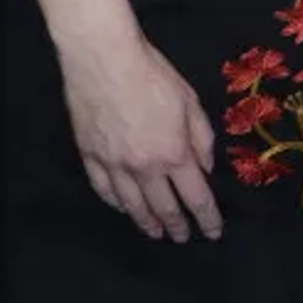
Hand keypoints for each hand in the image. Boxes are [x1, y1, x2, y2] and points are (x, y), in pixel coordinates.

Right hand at [58, 30, 221, 242]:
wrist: (106, 64)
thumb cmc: (154, 76)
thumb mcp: (190, 102)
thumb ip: (201, 137)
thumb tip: (206, 167)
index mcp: (173, 153)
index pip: (194, 195)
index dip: (206, 217)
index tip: (213, 232)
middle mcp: (143, 167)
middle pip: (162, 207)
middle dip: (177, 226)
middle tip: (184, 238)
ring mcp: (113, 166)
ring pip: (131, 205)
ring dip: (146, 222)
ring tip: (156, 233)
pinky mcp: (90, 158)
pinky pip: (104, 191)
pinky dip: (117, 204)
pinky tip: (124, 208)